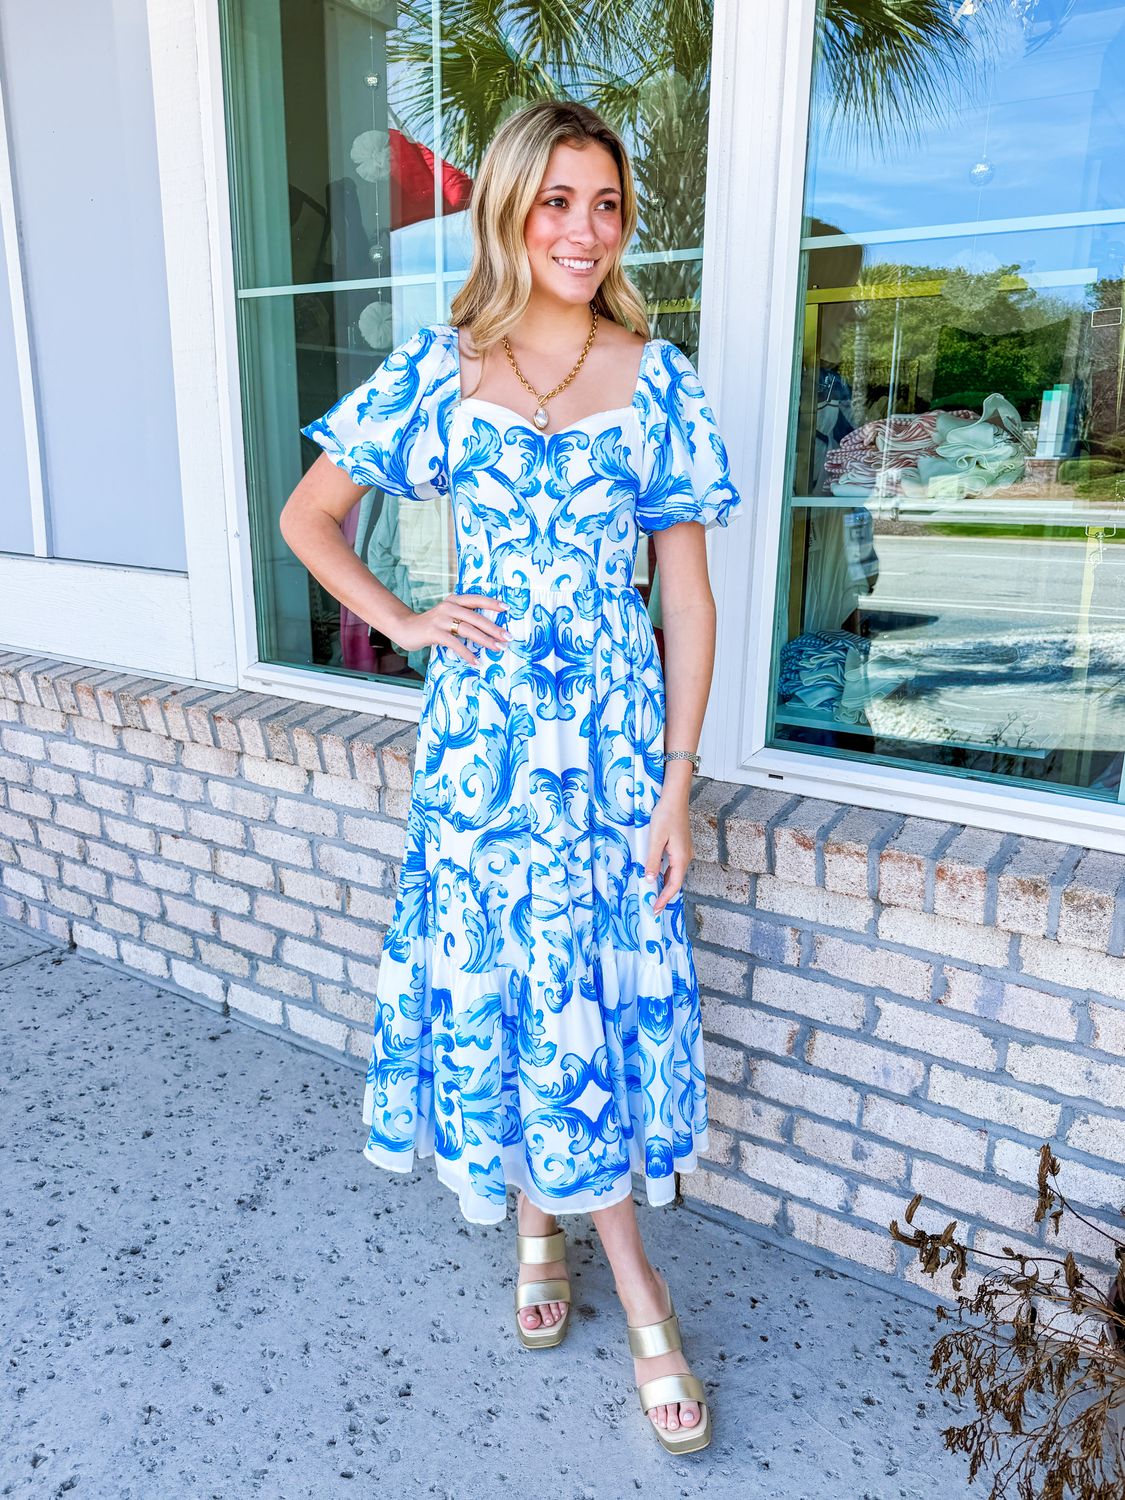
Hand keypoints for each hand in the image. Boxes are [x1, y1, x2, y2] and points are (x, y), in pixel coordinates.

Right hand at [393, 592, 511, 665]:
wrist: (405, 628)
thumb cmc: (431, 625)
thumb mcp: (447, 615)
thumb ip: (462, 617)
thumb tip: (487, 630)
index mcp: (454, 600)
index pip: (476, 599)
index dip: (492, 603)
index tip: (507, 608)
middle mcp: (448, 606)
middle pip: (475, 617)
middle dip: (494, 628)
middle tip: (508, 637)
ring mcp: (440, 619)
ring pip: (467, 629)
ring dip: (485, 640)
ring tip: (498, 648)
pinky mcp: (434, 632)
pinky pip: (454, 643)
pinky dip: (467, 653)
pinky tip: (476, 661)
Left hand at [643, 791, 693, 914]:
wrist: (674, 798)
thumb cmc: (665, 816)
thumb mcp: (655, 839)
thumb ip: (652, 861)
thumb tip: (650, 880)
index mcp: (681, 858)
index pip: (673, 885)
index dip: (664, 899)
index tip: (655, 910)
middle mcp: (686, 857)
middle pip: (675, 882)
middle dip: (664, 895)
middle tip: (653, 907)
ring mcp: (684, 851)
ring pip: (674, 874)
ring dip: (664, 885)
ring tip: (653, 895)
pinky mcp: (680, 846)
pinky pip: (673, 865)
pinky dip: (666, 874)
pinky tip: (657, 875)